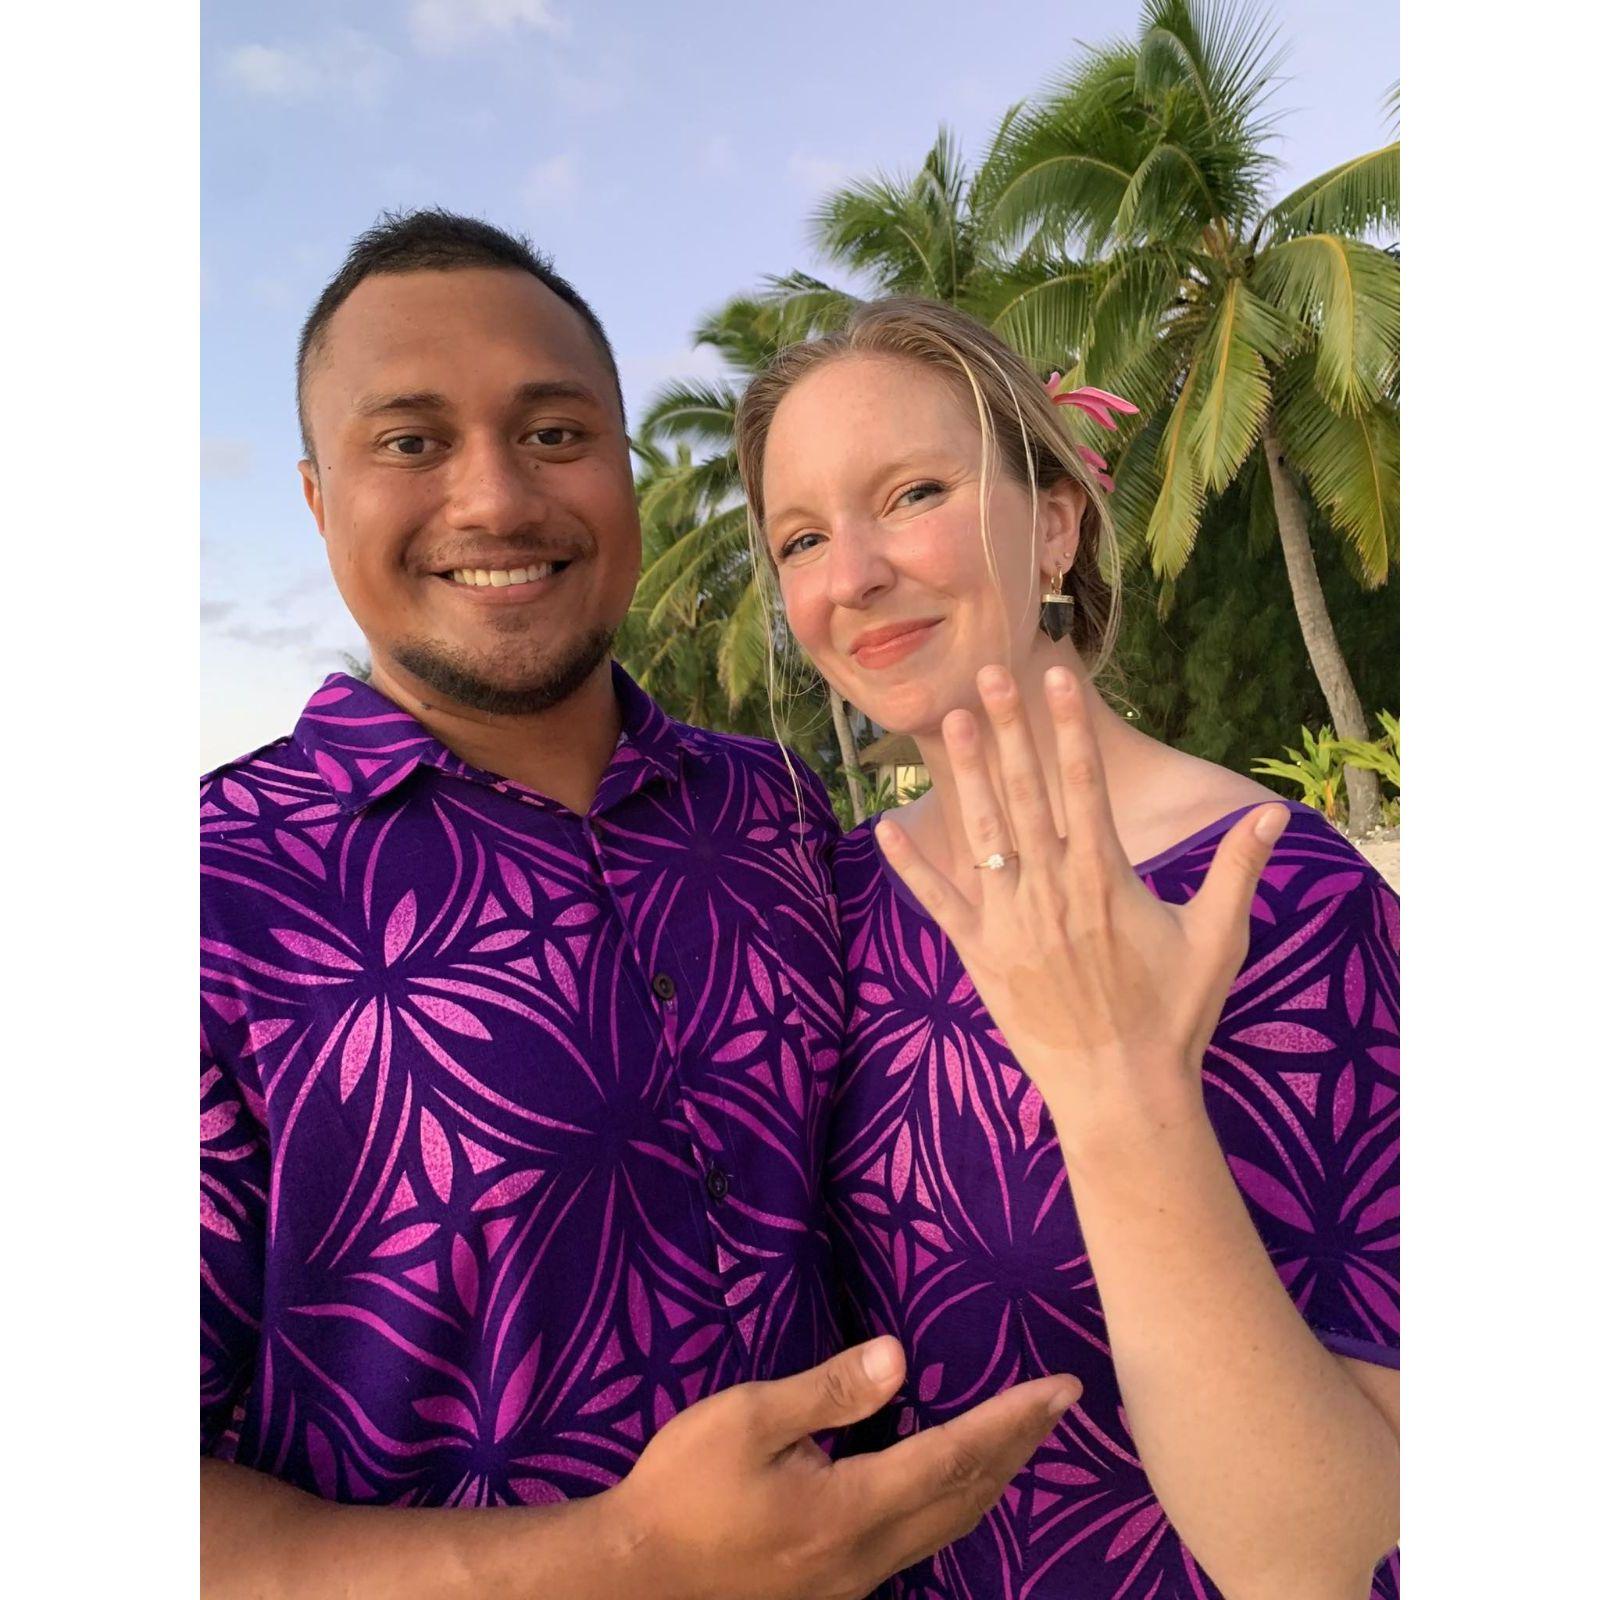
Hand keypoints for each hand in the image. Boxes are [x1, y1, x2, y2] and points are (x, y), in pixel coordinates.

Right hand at [610, 1334, 1078, 1599]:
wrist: (633, 1577)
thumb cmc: (684, 1486)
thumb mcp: (747, 1418)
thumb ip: (827, 1390)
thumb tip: (898, 1358)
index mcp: (850, 1509)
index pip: (955, 1457)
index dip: (1013, 1421)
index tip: (1061, 1388)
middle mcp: (867, 1554)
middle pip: (966, 1498)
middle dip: (1019, 1447)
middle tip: (1061, 1404)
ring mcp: (852, 1582)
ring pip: (947, 1528)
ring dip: (993, 1479)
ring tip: (1021, 1438)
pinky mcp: (832, 1591)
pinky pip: (918, 1544)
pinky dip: (953, 1504)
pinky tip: (950, 1485)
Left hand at [876, 665, 1287, 1155]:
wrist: (1122, 1091)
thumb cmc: (1174, 1015)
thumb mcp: (1218, 939)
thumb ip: (1237, 870)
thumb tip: (1274, 813)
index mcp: (1105, 877)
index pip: (1084, 783)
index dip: (1070, 725)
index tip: (1058, 674)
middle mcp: (1051, 889)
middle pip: (1025, 793)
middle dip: (1009, 728)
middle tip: (989, 673)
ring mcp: (1010, 921)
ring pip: (981, 833)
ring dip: (966, 775)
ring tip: (952, 722)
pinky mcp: (980, 956)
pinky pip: (938, 902)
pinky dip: (912, 866)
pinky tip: (888, 826)